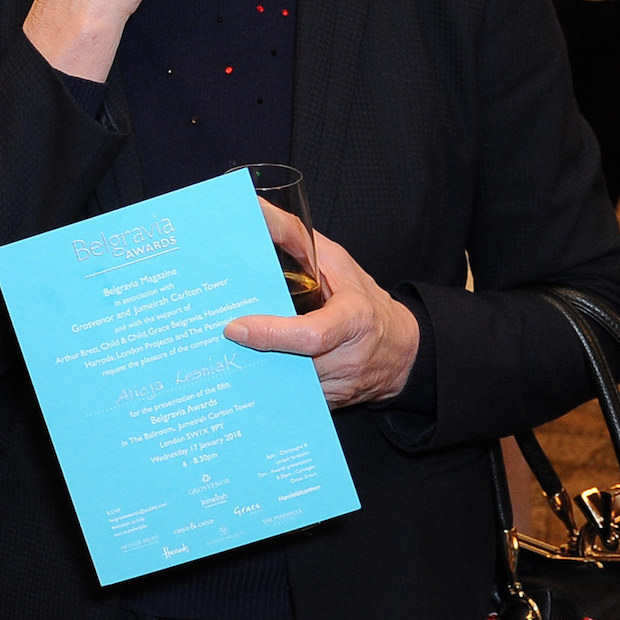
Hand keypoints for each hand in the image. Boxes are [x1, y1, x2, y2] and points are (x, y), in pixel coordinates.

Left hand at [223, 225, 420, 407]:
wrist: (402, 351)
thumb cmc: (365, 301)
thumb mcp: (340, 264)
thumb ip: (302, 242)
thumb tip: (259, 214)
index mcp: (354, 320)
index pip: (311, 334)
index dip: (272, 334)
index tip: (236, 328)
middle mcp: (348, 359)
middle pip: (290, 363)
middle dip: (254, 354)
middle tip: (218, 343)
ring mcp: (339, 387)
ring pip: (287, 384)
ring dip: (258, 370)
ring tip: (228, 356)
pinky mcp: (330, 405)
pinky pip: (293, 398)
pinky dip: (271, 385)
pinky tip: (251, 372)